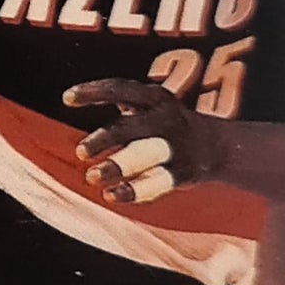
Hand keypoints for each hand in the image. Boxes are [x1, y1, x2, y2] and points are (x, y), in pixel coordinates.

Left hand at [63, 78, 227, 204]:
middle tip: (80, 152)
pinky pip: (155, 183)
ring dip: (116, 166)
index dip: (93, 91)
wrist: (217, 146)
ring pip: (143, 156)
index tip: (66, 98)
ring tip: (92, 177)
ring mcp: (175, 147)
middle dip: (103, 139)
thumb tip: (72, 114)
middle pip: (130, 127)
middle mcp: (165, 119)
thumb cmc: (164, 124)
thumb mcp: (148, 106)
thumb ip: (120, 110)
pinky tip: (112, 195)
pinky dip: (132, 190)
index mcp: (154, 98)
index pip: (120, 89)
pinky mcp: (182, 172)